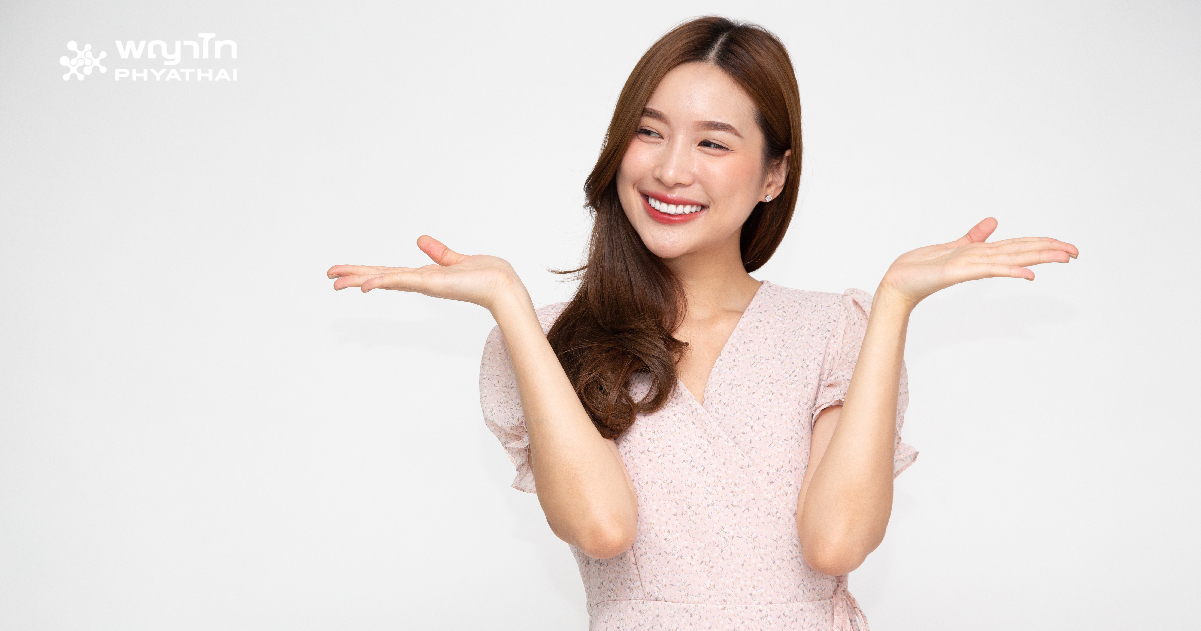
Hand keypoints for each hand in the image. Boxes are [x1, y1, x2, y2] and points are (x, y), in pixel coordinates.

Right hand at [326, 235, 523, 310]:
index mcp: (424, 275)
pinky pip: (403, 281)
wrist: (503, 286)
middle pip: (381, 276)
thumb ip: (438, 252)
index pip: (389, 271)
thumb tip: (420, 240)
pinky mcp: (432, 284)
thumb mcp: (457, 259)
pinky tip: (366, 283)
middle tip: (329, 278)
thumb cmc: (487, 275)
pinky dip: (384, 281)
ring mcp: (425, 284)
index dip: (366, 271)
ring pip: (386, 279)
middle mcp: (421, 281)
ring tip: (337, 282)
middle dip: (355, 277)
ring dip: (361, 280)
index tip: (345, 272)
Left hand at [877, 217, 1078, 309]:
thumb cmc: (922, 267)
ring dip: (1038, 258)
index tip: (1066, 246)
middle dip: (1048, 251)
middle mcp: (980, 261)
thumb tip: (994, 221)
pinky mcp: (958, 271)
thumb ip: (974, 235)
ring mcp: (971, 266)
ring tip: (1063, 257)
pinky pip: (989, 269)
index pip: (1018, 246)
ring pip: (1011, 259)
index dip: (1042, 244)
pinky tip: (1028, 274)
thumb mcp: (952, 245)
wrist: (898, 281)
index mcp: (981, 254)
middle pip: (1021, 252)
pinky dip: (1009, 270)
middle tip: (1076, 253)